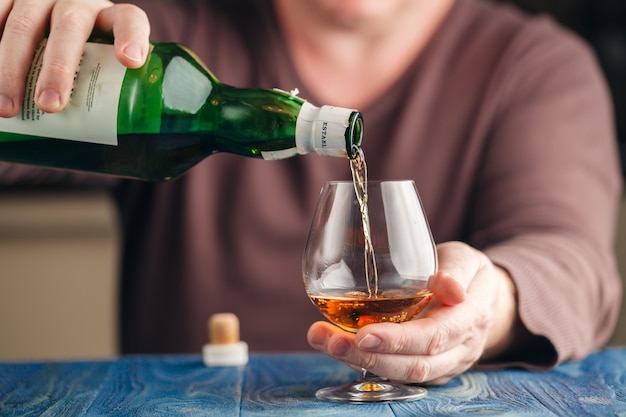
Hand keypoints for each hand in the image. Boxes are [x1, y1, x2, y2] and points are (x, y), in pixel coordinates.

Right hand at [0, 0, 149, 116]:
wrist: (52, 22)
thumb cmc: (83, 54)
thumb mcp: (101, 64)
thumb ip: (108, 87)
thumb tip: (110, 138)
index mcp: (108, 17)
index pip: (128, 20)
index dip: (131, 38)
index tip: (131, 61)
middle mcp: (75, 3)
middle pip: (69, 28)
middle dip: (58, 68)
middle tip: (50, 105)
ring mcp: (39, 0)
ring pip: (23, 26)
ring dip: (11, 69)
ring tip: (8, 108)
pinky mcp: (9, 1)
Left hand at [307, 241, 517, 384]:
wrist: (483, 298)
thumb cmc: (467, 273)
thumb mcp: (466, 259)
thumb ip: (455, 270)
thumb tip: (449, 286)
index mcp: (471, 319)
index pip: (433, 337)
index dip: (398, 340)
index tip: (363, 335)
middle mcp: (460, 349)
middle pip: (413, 364)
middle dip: (369, 358)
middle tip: (332, 342)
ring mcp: (445, 364)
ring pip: (402, 374)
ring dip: (360, 362)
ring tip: (325, 341)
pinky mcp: (429, 369)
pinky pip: (397, 373)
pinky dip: (365, 362)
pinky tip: (338, 346)